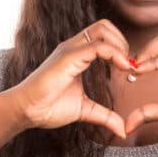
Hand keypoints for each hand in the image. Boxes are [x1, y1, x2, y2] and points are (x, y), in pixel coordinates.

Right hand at [3, 19, 132, 138]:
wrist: (27, 111)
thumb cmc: (49, 107)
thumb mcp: (85, 110)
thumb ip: (104, 116)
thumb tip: (122, 130)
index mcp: (77, 55)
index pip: (103, 36)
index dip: (121, 48)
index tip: (130, 69)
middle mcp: (73, 47)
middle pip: (104, 26)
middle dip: (123, 41)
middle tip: (129, 64)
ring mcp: (70, 50)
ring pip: (102, 30)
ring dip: (120, 44)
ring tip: (126, 66)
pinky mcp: (68, 57)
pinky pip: (97, 46)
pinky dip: (114, 53)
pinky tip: (122, 68)